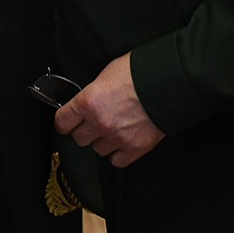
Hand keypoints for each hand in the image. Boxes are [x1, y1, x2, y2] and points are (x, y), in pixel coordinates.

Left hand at [54, 52, 164, 168]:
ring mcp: (117, 137)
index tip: (67, 122)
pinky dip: (118, 154)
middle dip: (85, 130)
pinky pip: (117, 161)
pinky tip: (122, 142)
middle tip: (93, 123)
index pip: (63, 120)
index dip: (64, 121)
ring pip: (98, 150)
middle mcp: (99, 122)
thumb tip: (89, 101)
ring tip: (113, 130)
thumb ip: (94, 92)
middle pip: (79, 138)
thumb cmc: (140, 71)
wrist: (170, 81)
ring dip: (102, 141)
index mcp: (89, 101)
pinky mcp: (135, 148)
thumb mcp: (108, 73)